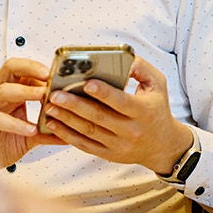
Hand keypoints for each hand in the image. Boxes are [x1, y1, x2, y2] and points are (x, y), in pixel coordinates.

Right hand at [0, 57, 63, 170]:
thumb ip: (47, 132)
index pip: (22, 70)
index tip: (58, 75)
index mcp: (8, 95)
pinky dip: (15, 123)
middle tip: (49, 76)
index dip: (40, 69)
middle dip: (31, 68)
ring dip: (25, 91)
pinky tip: (30, 129)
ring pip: (3, 90)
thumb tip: (70, 133)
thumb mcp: (29, 138)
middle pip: (10, 69)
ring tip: (42, 96)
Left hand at [39, 57, 192, 175]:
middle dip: (74, 105)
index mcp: (143, 111)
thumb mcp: (157, 84)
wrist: (162, 145)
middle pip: (99, 117)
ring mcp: (119, 145)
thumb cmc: (157, 108)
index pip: (121, 102)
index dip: (103, 93)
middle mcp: (131, 130)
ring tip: (49, 106)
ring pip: (88, 131)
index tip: (86, 83)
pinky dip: (67, 135)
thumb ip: (140, 68)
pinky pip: (85, 145)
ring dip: (66, 119)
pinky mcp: (109, 154)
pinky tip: (54, 124)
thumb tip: (123, 57)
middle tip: (55, 94)